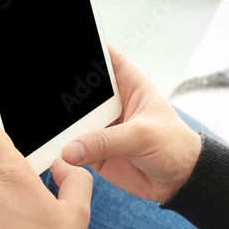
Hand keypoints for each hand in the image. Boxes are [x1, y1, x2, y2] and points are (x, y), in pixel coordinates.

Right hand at [61, 46, 201, 203]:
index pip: (105, 56)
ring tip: (48, 127)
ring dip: (60, 124)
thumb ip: (107, 141)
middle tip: (49, 98)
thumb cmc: (175, 146)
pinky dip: (63, 149)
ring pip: (72, 119)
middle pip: (80, 88)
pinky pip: (72, 148)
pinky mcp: (95, 150)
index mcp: (129, 84)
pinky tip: (52, 148)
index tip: (64, 50)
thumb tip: (73, 148)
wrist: (181, 180)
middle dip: (64, 92)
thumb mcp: (144, 135)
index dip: (87, 47)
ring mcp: (102, 126)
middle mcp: (112, 103)